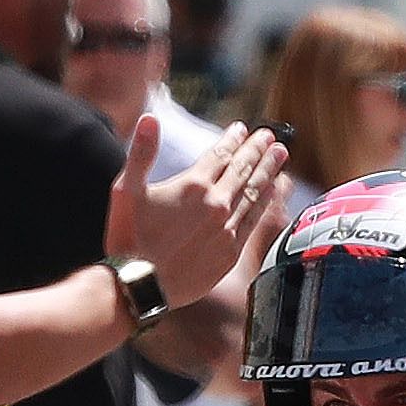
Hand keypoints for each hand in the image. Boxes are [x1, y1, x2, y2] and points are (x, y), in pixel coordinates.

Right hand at [110, 119, 291, 307]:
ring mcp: (227, 229)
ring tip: (281, 154)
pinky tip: (274, 191)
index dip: (233, 138)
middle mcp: (216, 204)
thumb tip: (149, 118)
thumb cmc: (127, 239)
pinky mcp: (230, 252)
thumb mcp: (125, 191)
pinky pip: (255, 220)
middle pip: (244, 169)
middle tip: (270, 135)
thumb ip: (141, 153)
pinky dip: (267, 202)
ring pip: (255, 192)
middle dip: (258, 149)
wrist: (139, 287)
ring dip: (269, 170)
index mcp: (193, 185)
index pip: (221, 154)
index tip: (242, 128)